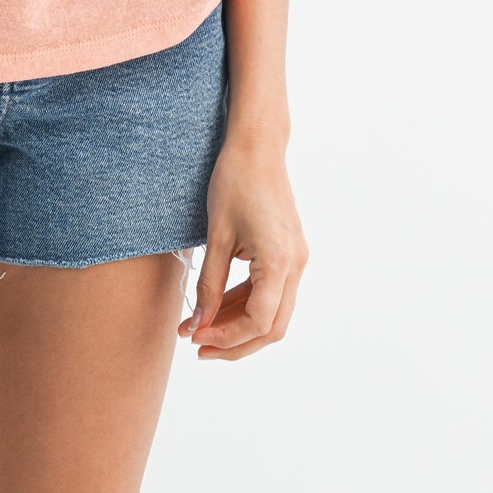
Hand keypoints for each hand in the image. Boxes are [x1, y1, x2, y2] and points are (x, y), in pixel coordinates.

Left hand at [177, 138, 308, 359]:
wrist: (257, 146)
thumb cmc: (235, 181)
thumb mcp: (217, 235)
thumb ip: (210, 284)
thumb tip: (198, 323)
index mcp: (280, 261)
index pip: (258, 321)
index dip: (227, 337)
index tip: (196, 337)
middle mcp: (296, 265)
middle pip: (272, 326)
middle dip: (235, 342)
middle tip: (198, 346)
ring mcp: (296, 259)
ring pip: (273, 311)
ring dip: (239, 325)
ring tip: (200, 328)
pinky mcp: (289, 252)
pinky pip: (271, 291)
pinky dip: (246, 303)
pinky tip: (217, 306)